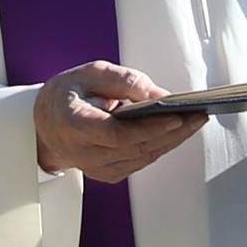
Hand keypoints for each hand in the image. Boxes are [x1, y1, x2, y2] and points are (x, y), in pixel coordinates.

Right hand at [33, 61, 205, 183]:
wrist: (48, 122)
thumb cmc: (69, 93)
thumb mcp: (90, 73)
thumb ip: (123, 81)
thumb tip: (160, 95)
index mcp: (72, 124)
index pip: (117, 134)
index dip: (149, 128)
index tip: (176, 116)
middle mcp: (83, 153)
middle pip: (137, 148)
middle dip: (172, 132)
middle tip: (198, 115)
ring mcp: (96, 168)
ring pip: (144, 157)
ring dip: (173, 140)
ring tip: (196, 120)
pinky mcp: (108, 174)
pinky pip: (141, 160)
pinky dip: (161, 146)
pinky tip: (178, 131)